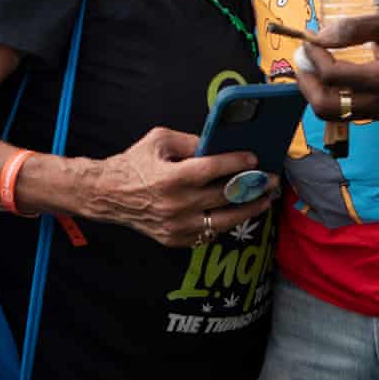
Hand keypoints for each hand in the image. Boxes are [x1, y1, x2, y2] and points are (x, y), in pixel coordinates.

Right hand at [86, 127, 277, 247]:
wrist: (107, 195)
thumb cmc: (135, 162)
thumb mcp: (159, 139)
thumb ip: (191, 141)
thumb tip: (219, 144)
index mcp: (171, 178)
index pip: (212, 170)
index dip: (237, 163)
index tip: (256, 159)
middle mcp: (175, 205)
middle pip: (224, 196)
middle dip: (252, 186)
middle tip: (272, 179)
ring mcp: (176, 227)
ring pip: (223, 221)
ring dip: (248, 210)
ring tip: (265, 199)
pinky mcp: (174, 240)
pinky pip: (209, 234)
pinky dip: (226, 223)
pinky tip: (239, 212)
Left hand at [294, 7, 378, 120]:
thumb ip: (353, 28)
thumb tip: (320, 36)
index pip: (332, 76)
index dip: (314, 57)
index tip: (309, 40)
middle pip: (326, 106)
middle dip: (307, 83)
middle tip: (302, 60)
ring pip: (332, 114)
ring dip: (315, 92)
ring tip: (311, 68)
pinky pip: (344, 113)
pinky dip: (329, 97)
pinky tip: (329, 76)